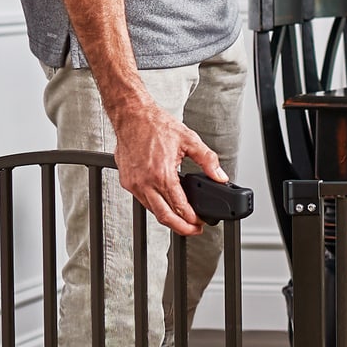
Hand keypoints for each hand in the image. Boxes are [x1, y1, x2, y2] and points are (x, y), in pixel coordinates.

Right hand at [111, 98, 223, 234]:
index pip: (180, 207)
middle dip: (182, 228)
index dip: (193, 219)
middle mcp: (145, 183)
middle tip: (194, 230)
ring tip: (182, 219)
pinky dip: (155, 206)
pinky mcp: (127, 182)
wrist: (132, 115)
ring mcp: (134, 184)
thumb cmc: (156, 124)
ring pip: (152, 211)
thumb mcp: (189, 140)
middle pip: (165, 217)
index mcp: (162, 174)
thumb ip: (208, 161)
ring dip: (168, 218)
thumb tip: (220, 176)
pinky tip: (165, 203)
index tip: (201, 223)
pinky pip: (142, 201)